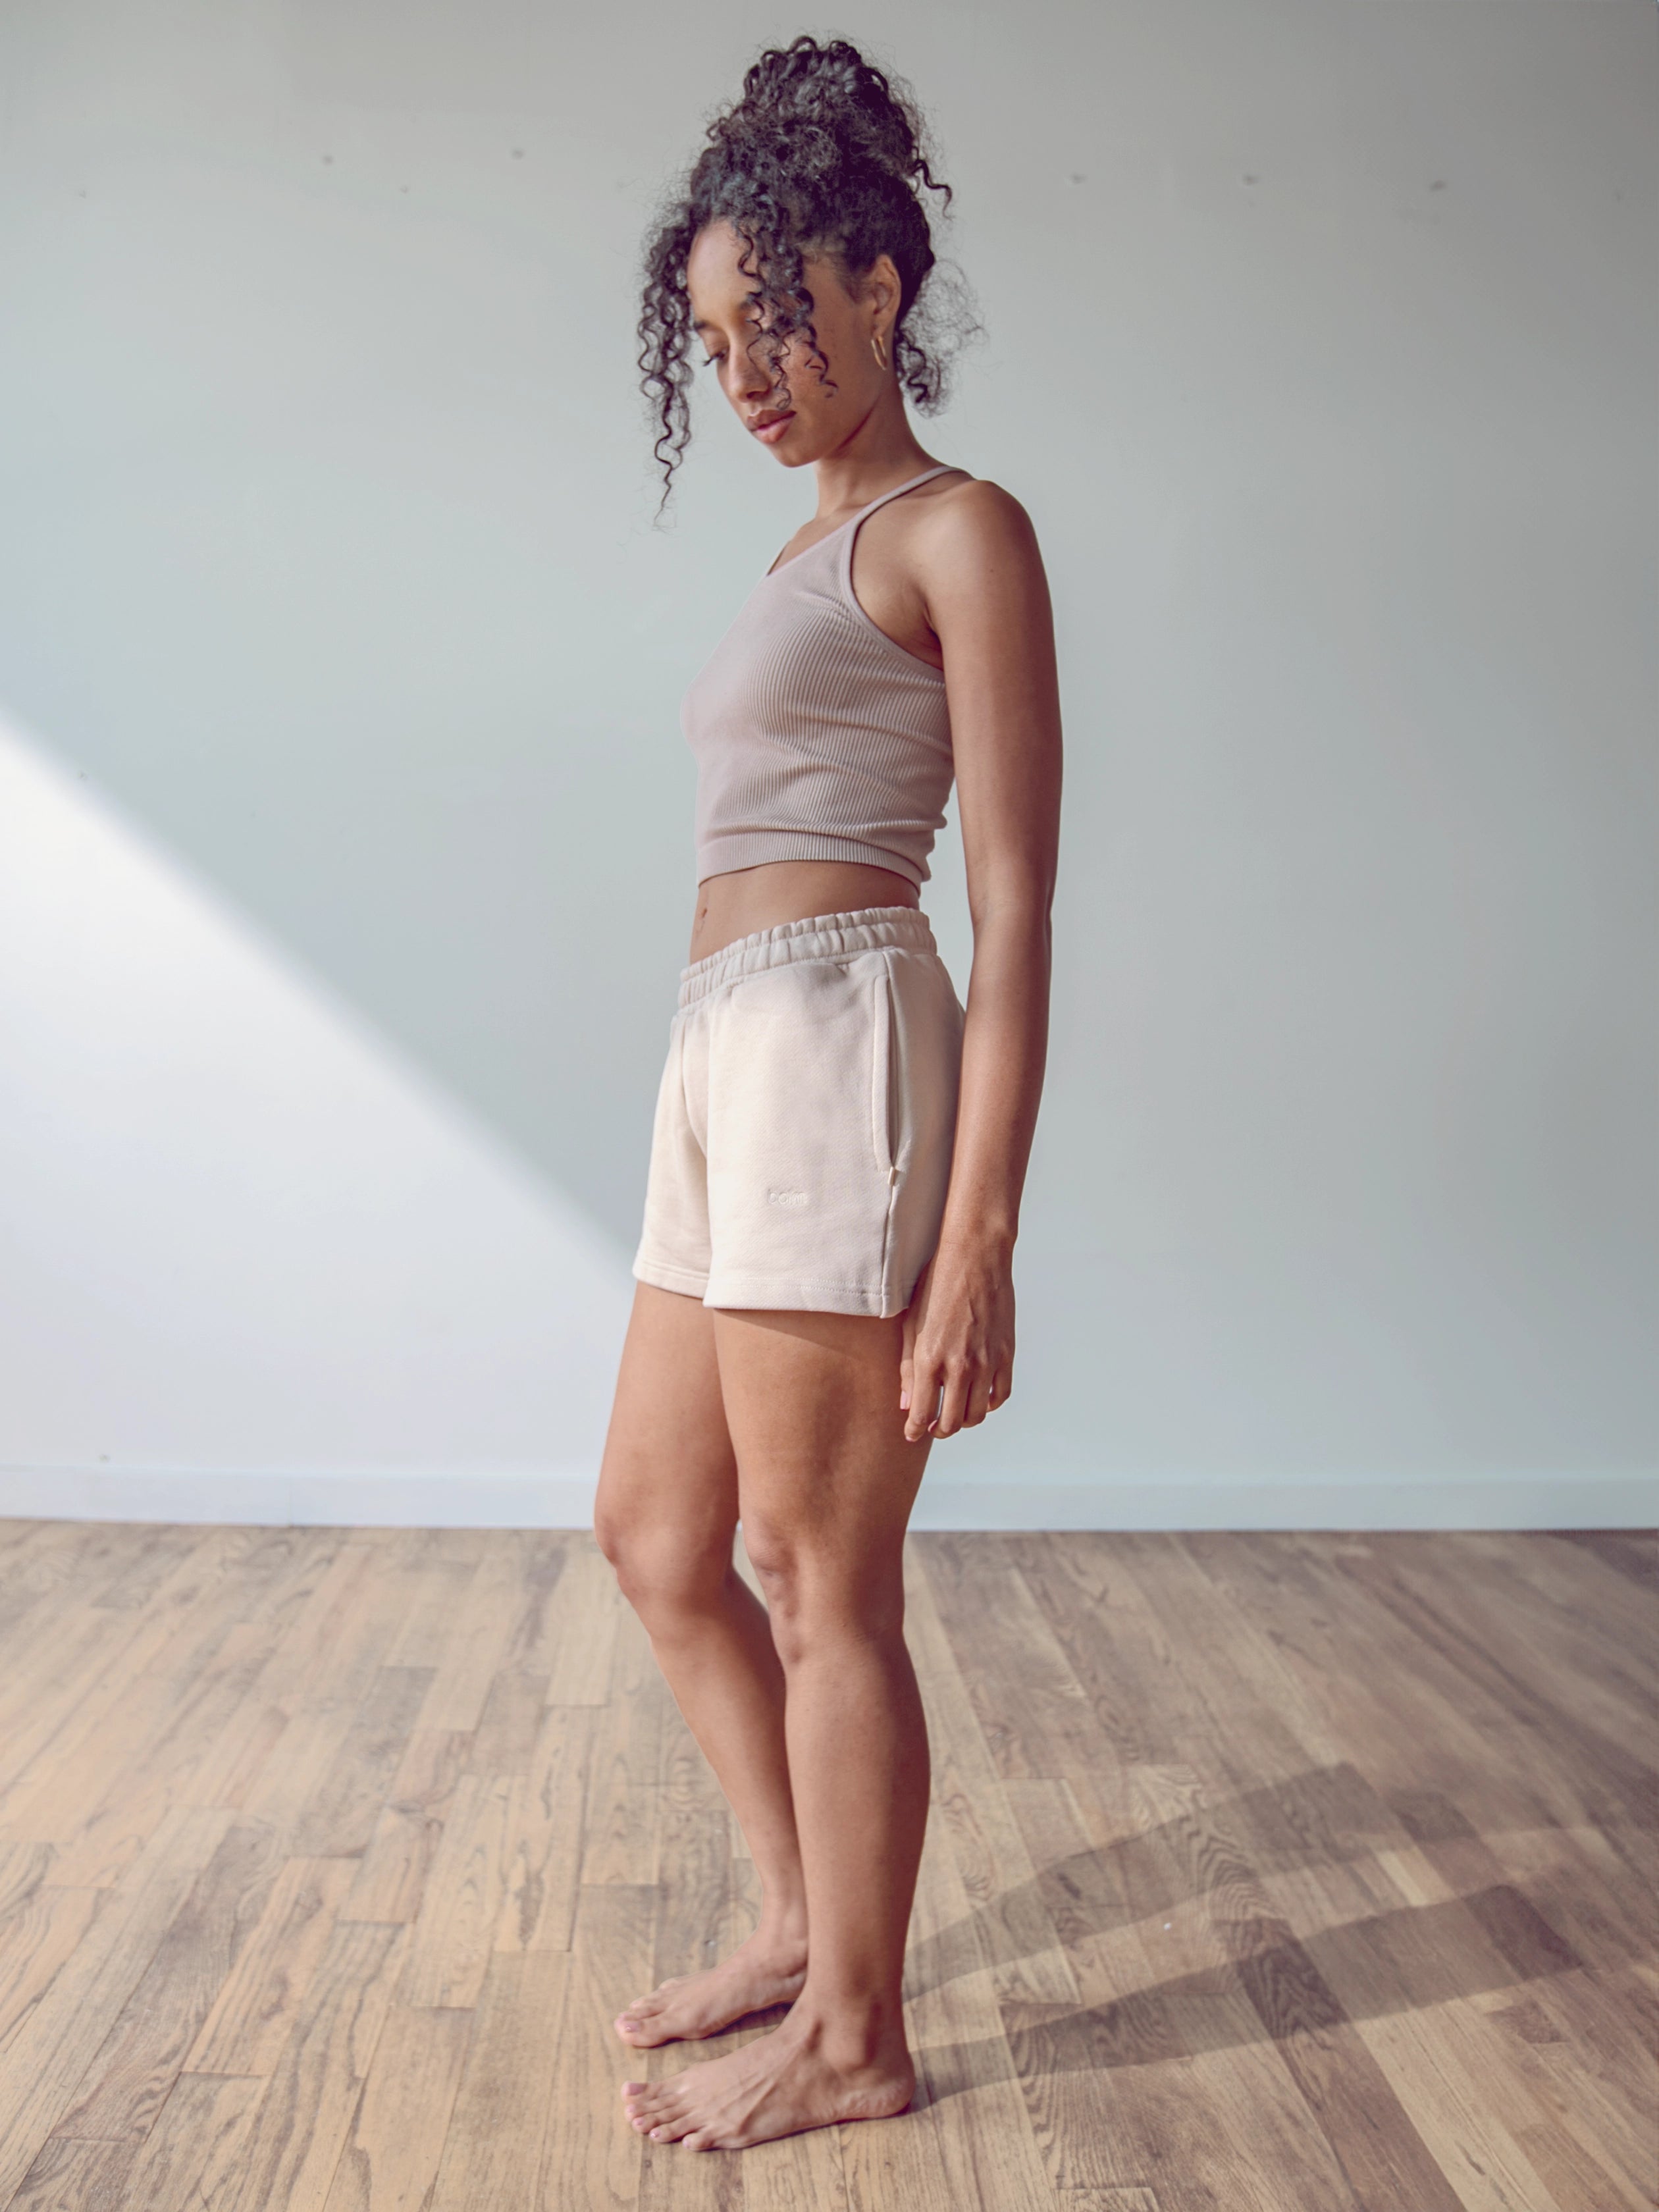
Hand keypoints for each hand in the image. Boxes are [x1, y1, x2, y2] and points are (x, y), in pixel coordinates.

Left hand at [899, 1241, 1015, 1442]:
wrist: (975, 1258)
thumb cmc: (935, 1287)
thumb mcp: (911, 1326)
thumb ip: (908, 1368)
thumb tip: (907, 1406)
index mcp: (930, 1359)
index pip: (922, 1414)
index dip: (915, 1430)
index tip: (912, 1434)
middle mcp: (959, 1366)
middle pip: (952, 1422)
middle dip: (939, 1431)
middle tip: (932, 1427)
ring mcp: (986, 1362)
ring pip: (978, 1414)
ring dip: (964, 1421)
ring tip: (955, 1415)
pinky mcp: (1006, 1355)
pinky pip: (1000, 1395)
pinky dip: (989, 1405)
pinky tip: (978, 1399)